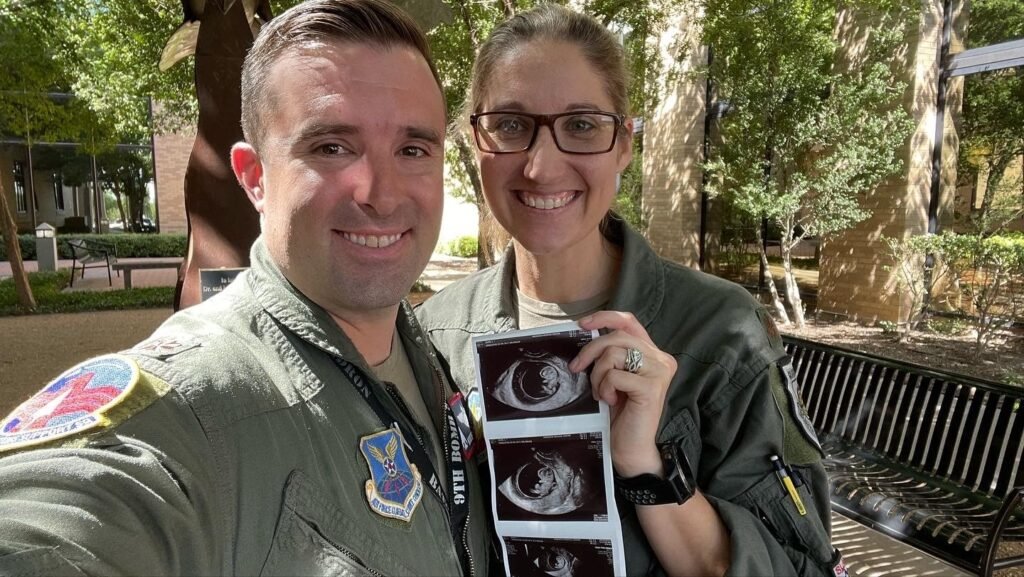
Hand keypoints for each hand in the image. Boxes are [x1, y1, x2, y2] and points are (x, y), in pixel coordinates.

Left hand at [570, 311, 677, 477]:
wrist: (631, 449)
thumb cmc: (620, 414)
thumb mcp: (613, 377)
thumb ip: (610, 355)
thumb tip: (586, 333)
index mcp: (652, 353)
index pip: (629, 322)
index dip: (605, 317)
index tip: (583, 324)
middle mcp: (660, 358)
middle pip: (616, 337)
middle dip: (590, 352)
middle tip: (577, 368)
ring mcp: (659, 371)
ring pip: (613, 354)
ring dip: (598, 375)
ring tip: (602, 393)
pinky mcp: (652, 386)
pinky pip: (614, 375)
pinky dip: (605, 388)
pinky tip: (611, 401)